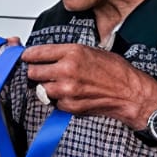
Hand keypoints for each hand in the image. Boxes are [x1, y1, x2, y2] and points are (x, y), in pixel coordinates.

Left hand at [22, 43, 156, 129]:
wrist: (130, 93)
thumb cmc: (115, 72)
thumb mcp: (91, 50)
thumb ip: (67, 53)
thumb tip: (48, 54)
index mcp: (72, 52)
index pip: (37, 53)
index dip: (29, 56)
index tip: (26, 57)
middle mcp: (67, 70)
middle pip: (33, 72)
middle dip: (35, 71)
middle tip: (42, 71)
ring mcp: (67, 90)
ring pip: (40, 89)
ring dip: (46, 87)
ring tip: (58, 83)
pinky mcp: (69, 106)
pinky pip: (53, 102)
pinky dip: (57, 99)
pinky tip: (69, 94)